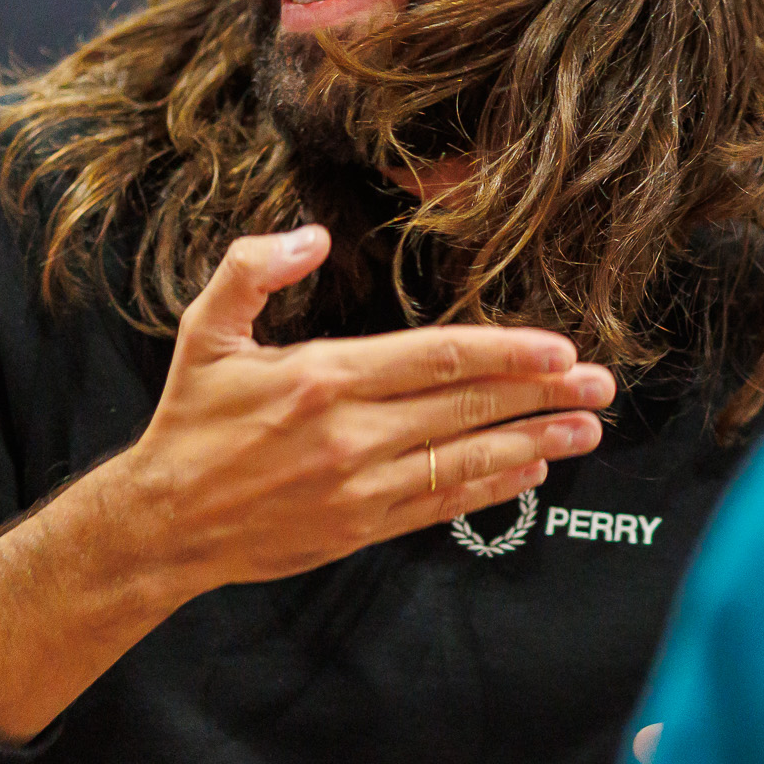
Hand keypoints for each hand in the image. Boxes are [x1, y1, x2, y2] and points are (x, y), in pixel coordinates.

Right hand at [112, 223, 612, 596]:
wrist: (162, 522)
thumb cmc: (190, 420)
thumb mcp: (204, 330)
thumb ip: (252, 269)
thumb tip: (312, 236)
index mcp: (323, 377)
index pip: (437, 357)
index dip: (505, 352)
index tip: (558, 347)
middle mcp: (351, 433)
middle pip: (467, 406)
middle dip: (542, 394)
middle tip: (601, 384)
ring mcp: (360, 486)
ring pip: (467, 460)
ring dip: (534, 443)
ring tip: (587, 430)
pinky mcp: (361, 527)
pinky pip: (441, 505)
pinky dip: (492, 489)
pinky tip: (533, 472)